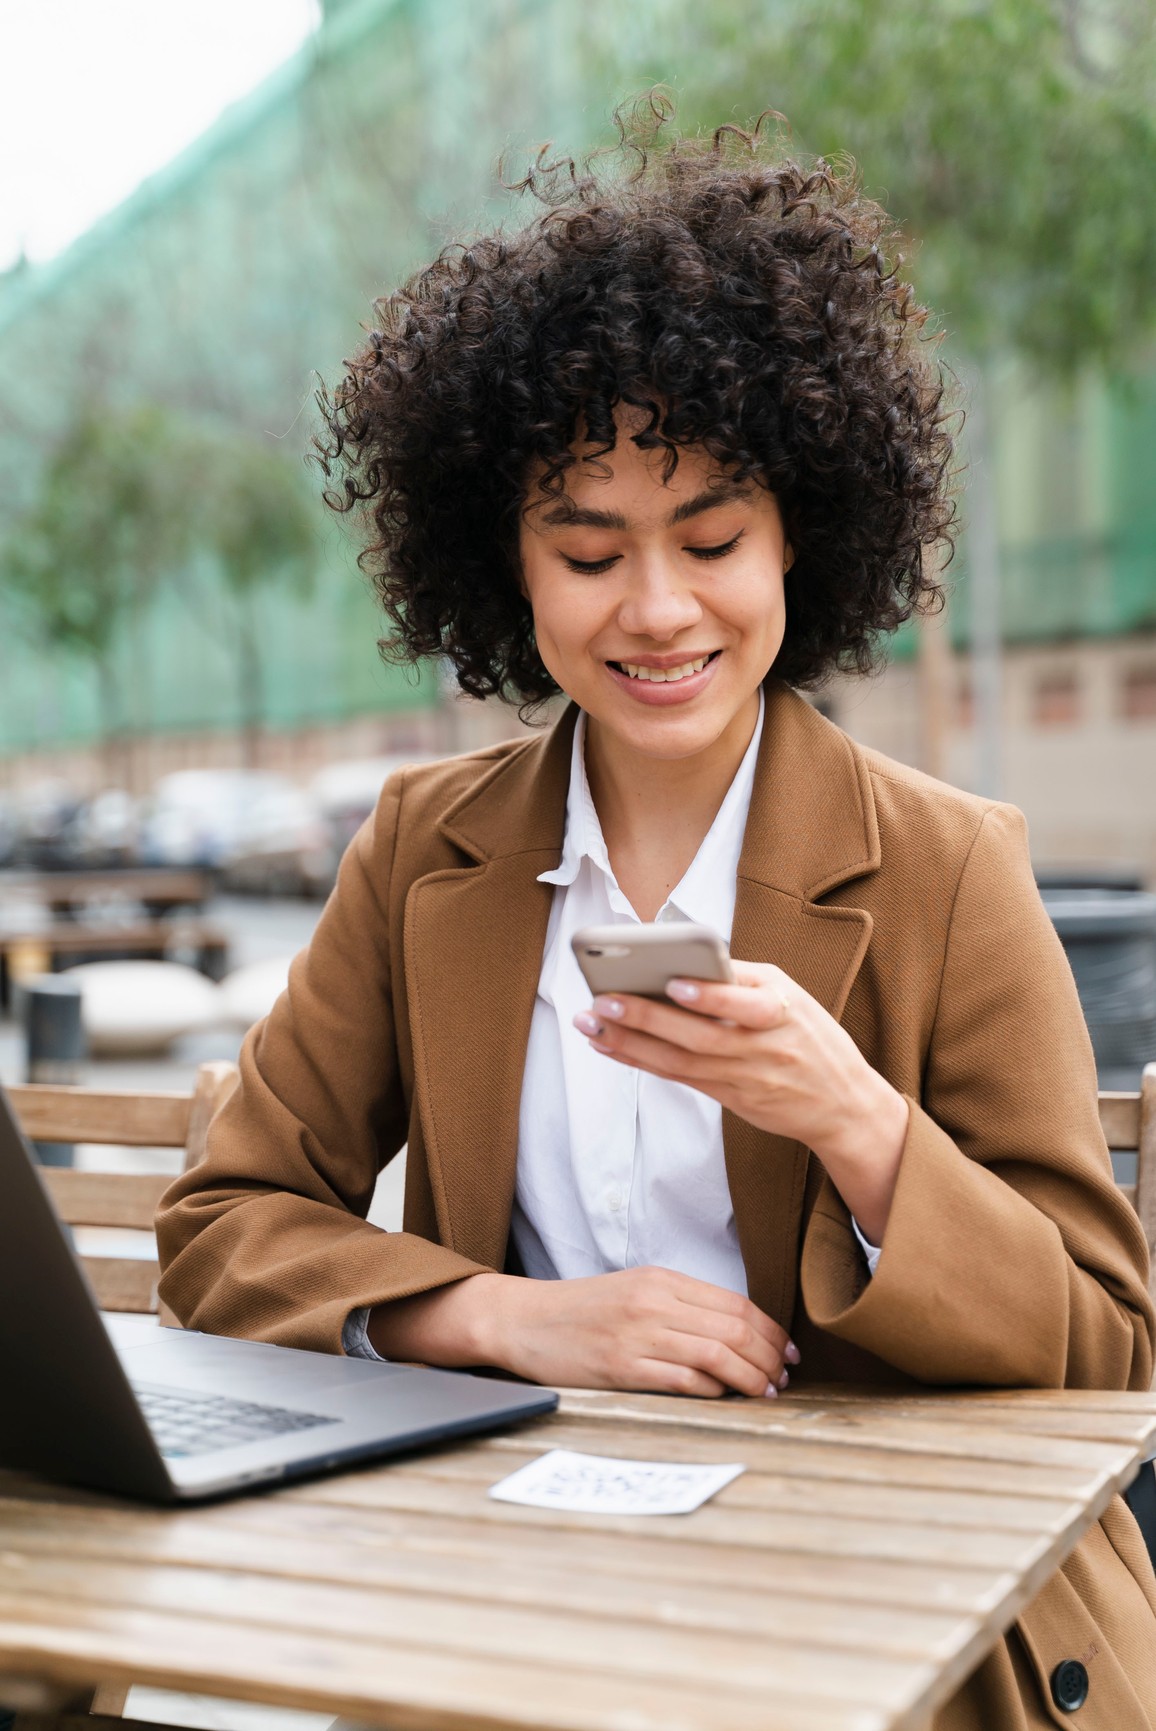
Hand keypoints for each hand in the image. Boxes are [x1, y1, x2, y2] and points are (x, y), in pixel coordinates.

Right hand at [368, 1267, 796, 1397]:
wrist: (522, 1319)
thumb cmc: (581, 1310)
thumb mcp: (634, 1291)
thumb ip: (679, 1305)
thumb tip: (736, 1334)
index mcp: (661, 1279)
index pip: (736, 1304)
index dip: (771, 1331)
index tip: (788, 1353)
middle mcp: (654, 1302)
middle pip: (734, 1328)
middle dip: (769, 1358)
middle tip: (783, 1379)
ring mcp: (637, 1334)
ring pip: (716, 1354)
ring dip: (750, 1377)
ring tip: (765, 1393)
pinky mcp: (620, 1366)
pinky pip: (682, 1379)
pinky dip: (712, 1390)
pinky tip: (724, 1398)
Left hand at [574, 961, 908, 1244]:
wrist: (843, 1104)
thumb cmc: (811, 1037)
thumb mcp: (793, 997)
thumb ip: (744, 982)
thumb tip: (684, 962)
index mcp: (782, 1008)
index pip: (744, 1002)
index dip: (709, 996)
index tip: (674, 982)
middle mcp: (762, 1045)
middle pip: (698, 1034)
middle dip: (647, 1017)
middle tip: (604, 1000)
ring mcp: (744, 1076)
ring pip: (679, 1060)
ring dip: (630, 1042)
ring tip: (592, 1023)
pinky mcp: (731, 1097)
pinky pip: (678, 1077)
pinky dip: (641, 1060)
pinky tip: (610, 1045)